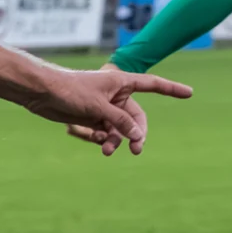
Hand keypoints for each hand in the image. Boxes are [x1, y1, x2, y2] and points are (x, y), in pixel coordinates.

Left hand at [26, 61, 190, 156]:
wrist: (42, 93)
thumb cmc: (70, 91)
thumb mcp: (99, 107)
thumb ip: (120, 122)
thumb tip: (138, 136)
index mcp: (121, 82)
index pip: (153, 85)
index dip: (171, 89)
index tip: (189, 93)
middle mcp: (115, 95)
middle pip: (136, 117)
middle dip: (136, 133)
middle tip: (137, 150)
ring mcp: (104, 107)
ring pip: (120, 128)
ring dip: (116, 140)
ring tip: (107, 150)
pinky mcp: (92, 118)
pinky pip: (106, 132)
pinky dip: (104, 138)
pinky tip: (95, 140)